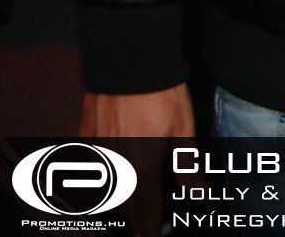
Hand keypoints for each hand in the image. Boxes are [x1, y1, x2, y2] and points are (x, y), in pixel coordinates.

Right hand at [80, 86, 193, 236]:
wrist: (128, 64)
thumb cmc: (160, 95)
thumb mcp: (183, 131)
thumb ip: (186, 167)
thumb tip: (199, 195)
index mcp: (141, 168)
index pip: (147, 209)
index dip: (151, 228)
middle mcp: (115, 167)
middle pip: (124, 205)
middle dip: (134, 222)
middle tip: (142, 232)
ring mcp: (97, 154)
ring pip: (105, 190)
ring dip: (117, 204)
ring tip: (128, 215)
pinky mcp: (85, 139)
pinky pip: (90, 169)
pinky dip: (100, 181)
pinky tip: (105, 182)